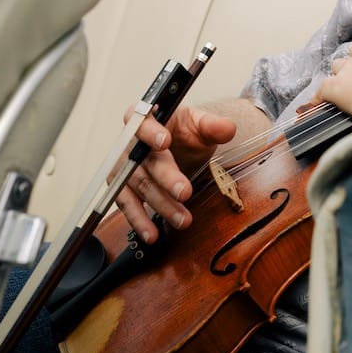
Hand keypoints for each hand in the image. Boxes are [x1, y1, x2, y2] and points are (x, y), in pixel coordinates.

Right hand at [112, 103, 236, 242]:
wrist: (176, 147)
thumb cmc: (183, 132)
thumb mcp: (199, 124)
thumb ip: (212, 125)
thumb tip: (228, 129)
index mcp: (144, 118)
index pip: (141, 120)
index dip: (150, 131)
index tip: (166, 141)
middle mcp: (129, 143)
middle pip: (144, 161)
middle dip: (165, 177)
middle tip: (185, 192)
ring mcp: (123, 167)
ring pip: (139, 187)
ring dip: (160, 205)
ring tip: (182, 220)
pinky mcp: (123, 188)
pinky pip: (127, 205)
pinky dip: (139, 220)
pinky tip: (152, 234)